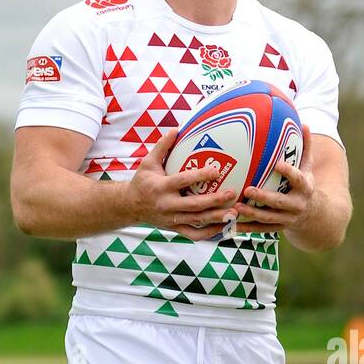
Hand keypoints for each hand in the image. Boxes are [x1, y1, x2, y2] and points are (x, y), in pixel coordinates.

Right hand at [126, 128, 241, 240]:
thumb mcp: (148, 162)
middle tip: (232, 194)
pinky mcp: (174, 229)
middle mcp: (167, 205)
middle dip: (214, 200)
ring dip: (217, 218)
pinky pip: (194, 234)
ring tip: (234, 212)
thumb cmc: (142, 181)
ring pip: (197, 221)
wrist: (129, 206)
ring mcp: (171, 219)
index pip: (182, 181)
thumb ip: (162, 146)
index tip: (216, 171)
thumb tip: (177, 129)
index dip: (200, 176)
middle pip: (194, 205)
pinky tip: (223, 227)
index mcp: (160, 187)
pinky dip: (209, 233)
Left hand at [232, 125, 314, 234]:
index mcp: (305, 187)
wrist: (313, 214)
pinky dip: (246, 227)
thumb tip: (303, 123)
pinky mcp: (277, 228)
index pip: (297, 179)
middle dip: (264, 197)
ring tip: (236, 207)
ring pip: (269, 218)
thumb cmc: (303, 183)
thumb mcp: (307, 166)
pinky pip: (260, 229)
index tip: (277, 164)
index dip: (288, 172)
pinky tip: (232, 223)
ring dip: (252, 214)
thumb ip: (305, 147)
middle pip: (280, 202)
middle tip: (248, 189)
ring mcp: (287, 218)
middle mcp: (297, 205)